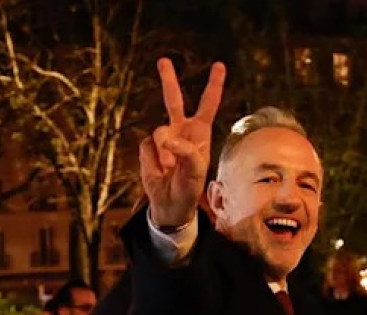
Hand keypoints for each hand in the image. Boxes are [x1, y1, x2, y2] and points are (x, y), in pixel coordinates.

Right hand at [139, 59, 225, 228]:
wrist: (170, 203)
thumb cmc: (189, 187)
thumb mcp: (195, 173)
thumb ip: (187, 153)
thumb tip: (168, 139)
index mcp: (199, 134)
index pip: (207, 105)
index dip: (213, 86)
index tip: (219, 66)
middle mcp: (181, 130)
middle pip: (173, 99)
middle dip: (168, 80)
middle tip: (163, 61)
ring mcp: (163, 137)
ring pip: (159, 131)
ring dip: (164, 151)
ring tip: (169, 168)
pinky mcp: (148, 146)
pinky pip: (147, 146)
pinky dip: (152, 160)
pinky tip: (159, 170)